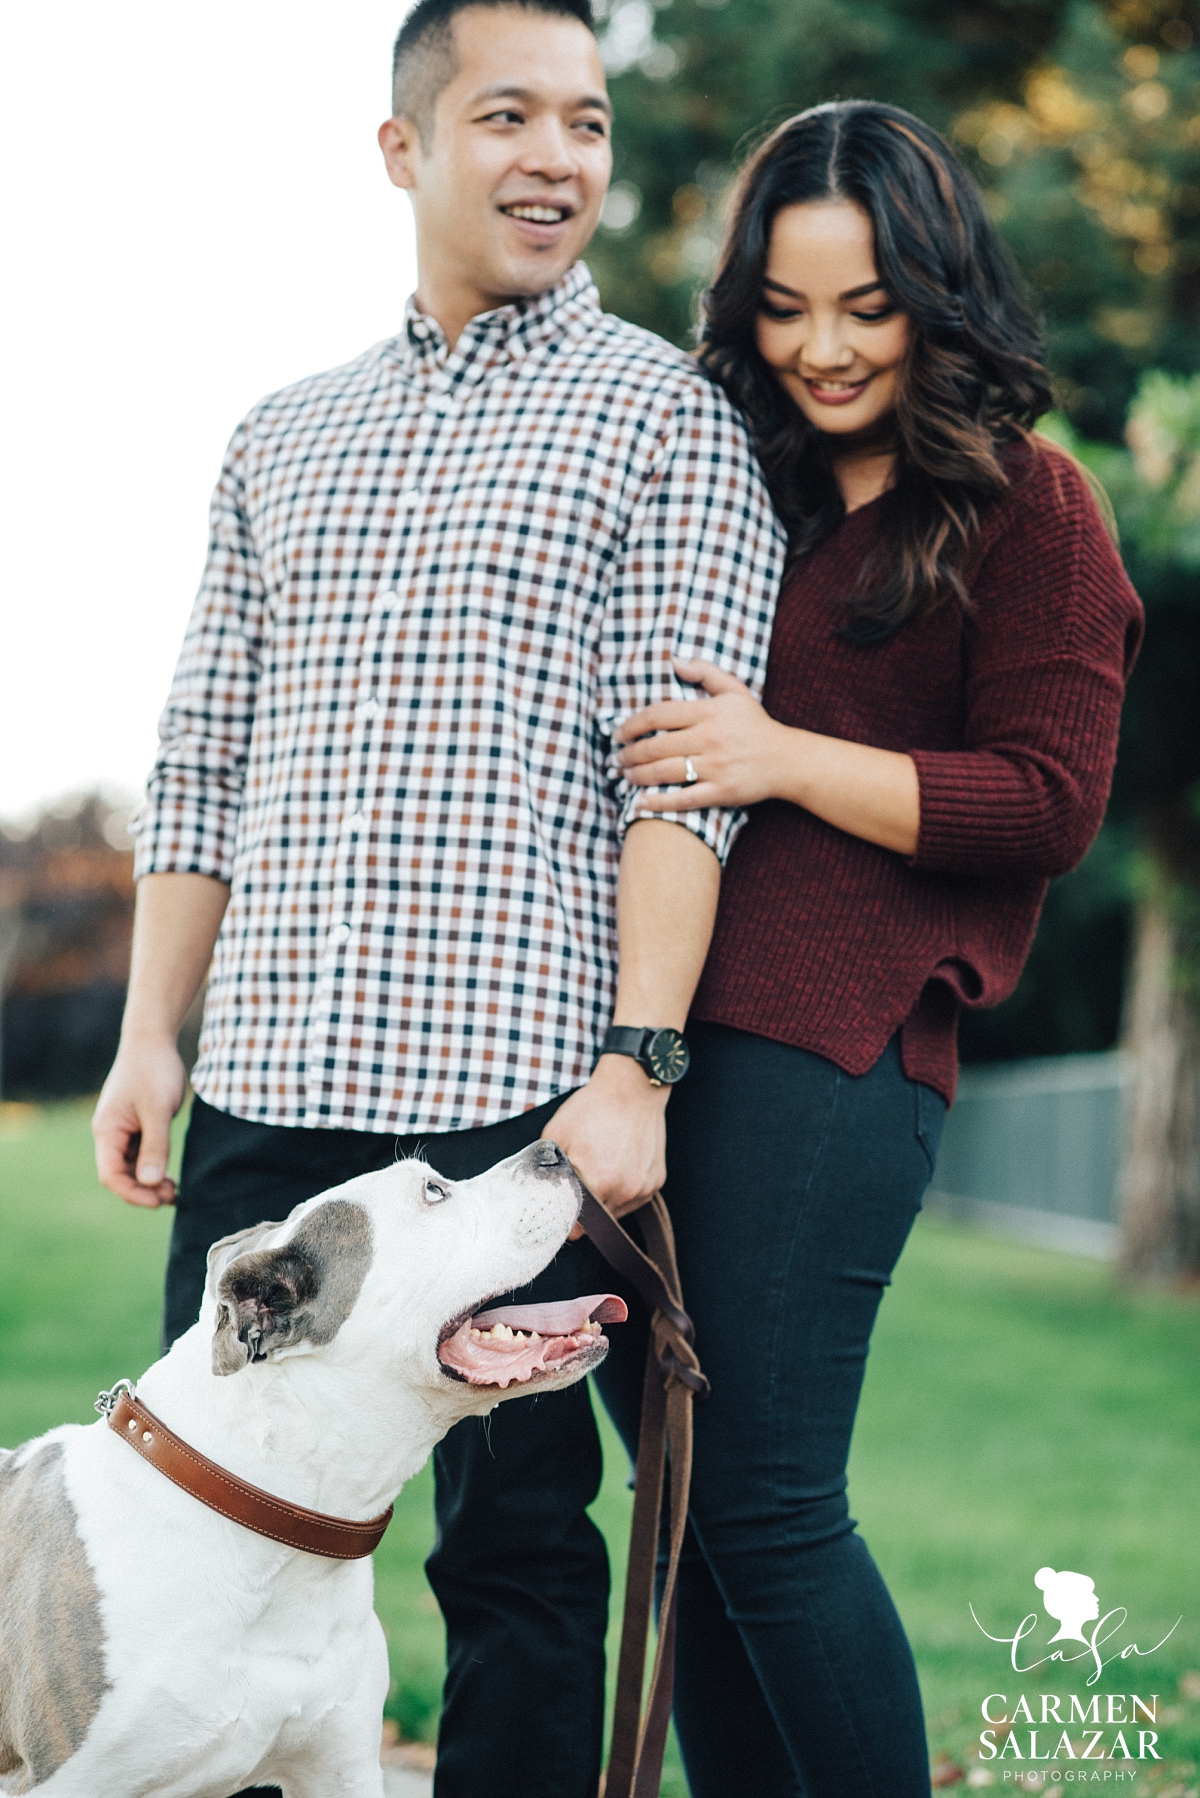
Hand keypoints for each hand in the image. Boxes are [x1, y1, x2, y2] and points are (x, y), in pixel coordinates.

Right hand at [92, 1037, 185, 1207]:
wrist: (153, 1040)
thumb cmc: (154, 1071)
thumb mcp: (158, 1110)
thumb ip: (155, 1146)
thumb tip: (149, 1183)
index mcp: (107, 1131)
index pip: (111, 1175)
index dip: (132, 1193)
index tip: (157, 1201)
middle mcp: (110, 1133)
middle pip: (120, 1175)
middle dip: (143, 1190)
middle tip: (173, 1196)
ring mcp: (122, 1130)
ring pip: (131, 1167)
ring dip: (149, 1182)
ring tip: (174, 1191)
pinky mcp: (136, 1125)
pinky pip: (140, 1155)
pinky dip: (153, 1168)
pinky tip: (170, 1176)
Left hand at [543, 1055, 669, 1238]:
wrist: (632, 1088)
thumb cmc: (592, 1108)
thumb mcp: (556, 1136)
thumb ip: (546, 1171)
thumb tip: (537, 1196)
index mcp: (597, 1183)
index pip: (576, 1228)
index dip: (565, 1221)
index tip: (559, 1211)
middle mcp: (623, 1192)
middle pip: (596, 1223)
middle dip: (584, 1209)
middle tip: (577, 1183)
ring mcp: (642, 1188)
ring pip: (616, 1213)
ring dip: (604, 1201)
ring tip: (599, 1168)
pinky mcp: (655, 1183)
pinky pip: (633, 1199)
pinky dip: (622, 1190)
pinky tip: (616, 1165)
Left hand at [615, 657, 789, 810]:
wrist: (787, 760)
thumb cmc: (756, 724)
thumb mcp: (735, 690)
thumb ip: (705, 672)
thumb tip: (674, 661)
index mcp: (709, 712)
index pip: (658, 715)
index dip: (631, 725)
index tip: (618, 734)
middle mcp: (710, 738)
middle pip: (655, 746)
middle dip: (629, 754)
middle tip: (617, 759)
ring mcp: (716, 767)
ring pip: (664, 772)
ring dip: (637, 776)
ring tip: (625, 776)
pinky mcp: (722, 792)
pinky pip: (683, 798)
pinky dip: (659, 802)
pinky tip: (641, 802)